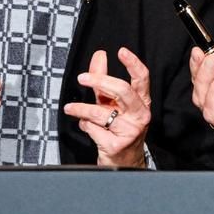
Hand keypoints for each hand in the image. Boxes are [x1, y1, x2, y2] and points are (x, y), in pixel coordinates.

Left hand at [63, 47, 151, 166]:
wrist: (124, 162)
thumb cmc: (119, 128)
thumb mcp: (112, 103)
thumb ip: (104, 80)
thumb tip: (99, 56)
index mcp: (142, 102)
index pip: (142, 79)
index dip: (133, 63)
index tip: (121, 51)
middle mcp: (140, 115)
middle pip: (122, 90)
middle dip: (100, 80)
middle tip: (82, 77)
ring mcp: (130, 131)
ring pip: (101, 112)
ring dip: (81, 109)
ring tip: (70, 108)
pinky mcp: (116, 145)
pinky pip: (93, 129)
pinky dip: (84, 125)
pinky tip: (86, 126)